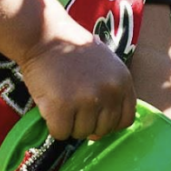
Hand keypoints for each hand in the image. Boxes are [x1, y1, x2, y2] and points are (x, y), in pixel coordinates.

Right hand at [19, 29, 135, 140]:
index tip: (95, 116)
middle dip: (86, 123)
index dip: (108, 122)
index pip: (125, 120)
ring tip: (61, 100)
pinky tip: (51, 106)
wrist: (45, 36)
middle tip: (73, 104)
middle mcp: (109, 92)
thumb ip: (111, 92)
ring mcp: (87, 100)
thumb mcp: (106, 64)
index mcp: (123, 82)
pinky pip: (60, 133)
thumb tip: (100, 132)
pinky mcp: (62, 107)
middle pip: (102, 130)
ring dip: (69, 124)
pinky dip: (53, 125)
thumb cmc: (72, 50)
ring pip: (81, 134)